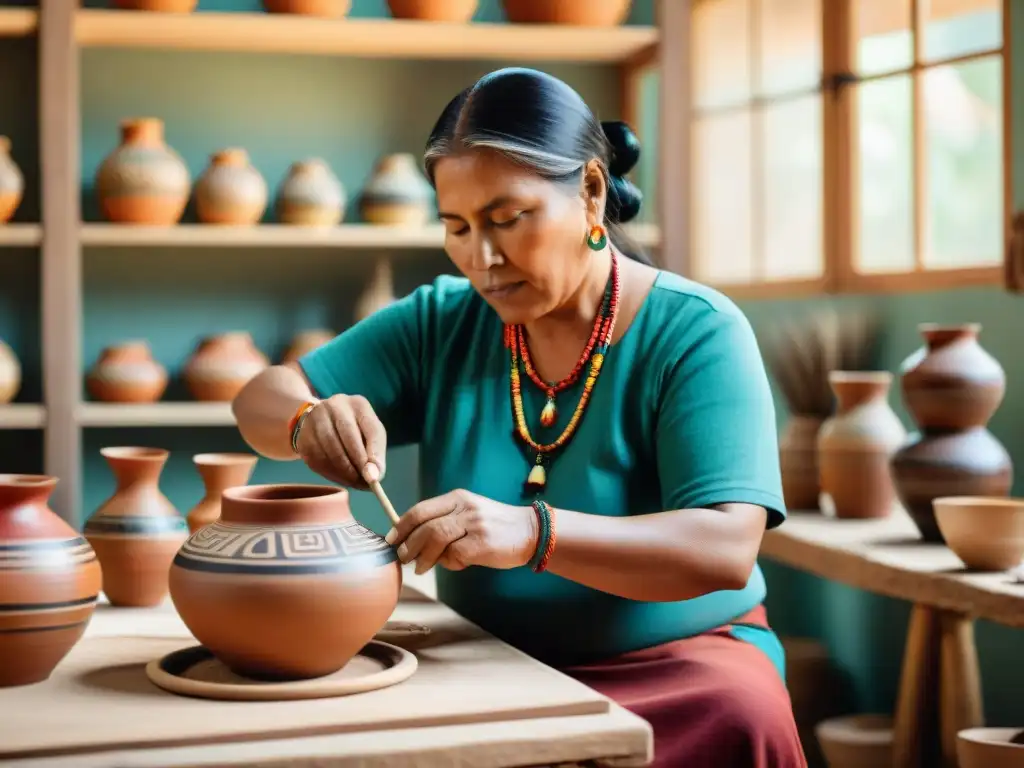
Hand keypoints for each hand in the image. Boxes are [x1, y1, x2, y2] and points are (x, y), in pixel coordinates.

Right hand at [294, 394, 385, 489]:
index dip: (374, 454)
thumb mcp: (369, 435)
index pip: (372, 429)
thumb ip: (375, 454)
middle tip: (363, 483)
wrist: (318, 421)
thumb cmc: (353, 430)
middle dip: (357, 464)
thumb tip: (374, 478)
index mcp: (359, 405)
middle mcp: (336, 405)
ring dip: (344, 472)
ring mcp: (315, 418)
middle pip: (348, 437)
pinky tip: (339, 477)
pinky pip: (317, 459)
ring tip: (353, 482)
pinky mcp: (303, 434)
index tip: (375, 477)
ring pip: (330, 450)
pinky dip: (330, 473)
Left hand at [385, 490, 538, 574]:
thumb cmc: (495, 526)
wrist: (531, 531)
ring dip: (422, 556)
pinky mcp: (482, 543)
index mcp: (457, 498)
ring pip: (435, 538)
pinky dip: (449, 563)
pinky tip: (455, 564)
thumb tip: (413, 542)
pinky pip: (455, 555)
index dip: (402, 526)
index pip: (420, 510)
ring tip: (419, 567)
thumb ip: (444, 522)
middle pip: (424, 525)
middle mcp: (464, 507)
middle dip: (408, 544)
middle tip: (402, 557)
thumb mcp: (469, 513)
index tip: (391, 539)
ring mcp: (474, 524)